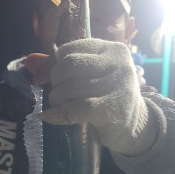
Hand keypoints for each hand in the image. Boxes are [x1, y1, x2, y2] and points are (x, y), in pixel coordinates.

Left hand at [33, 39, 154, 155]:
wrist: (136, 125)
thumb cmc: (110, 97)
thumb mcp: (98, 75)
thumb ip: (75, 67)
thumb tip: (38, 71)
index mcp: (112, 49)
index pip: (71, 48)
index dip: (55, 64)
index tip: (54, 78)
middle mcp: (117, 63)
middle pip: (69, 65)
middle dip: (56, 82)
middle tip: (57, 96)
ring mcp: (117, 85)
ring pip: (70, 87)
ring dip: (57, 100)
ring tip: (61, 107)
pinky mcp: (112, 108)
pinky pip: (76, 108)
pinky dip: (60, 113)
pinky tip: (51, 117)